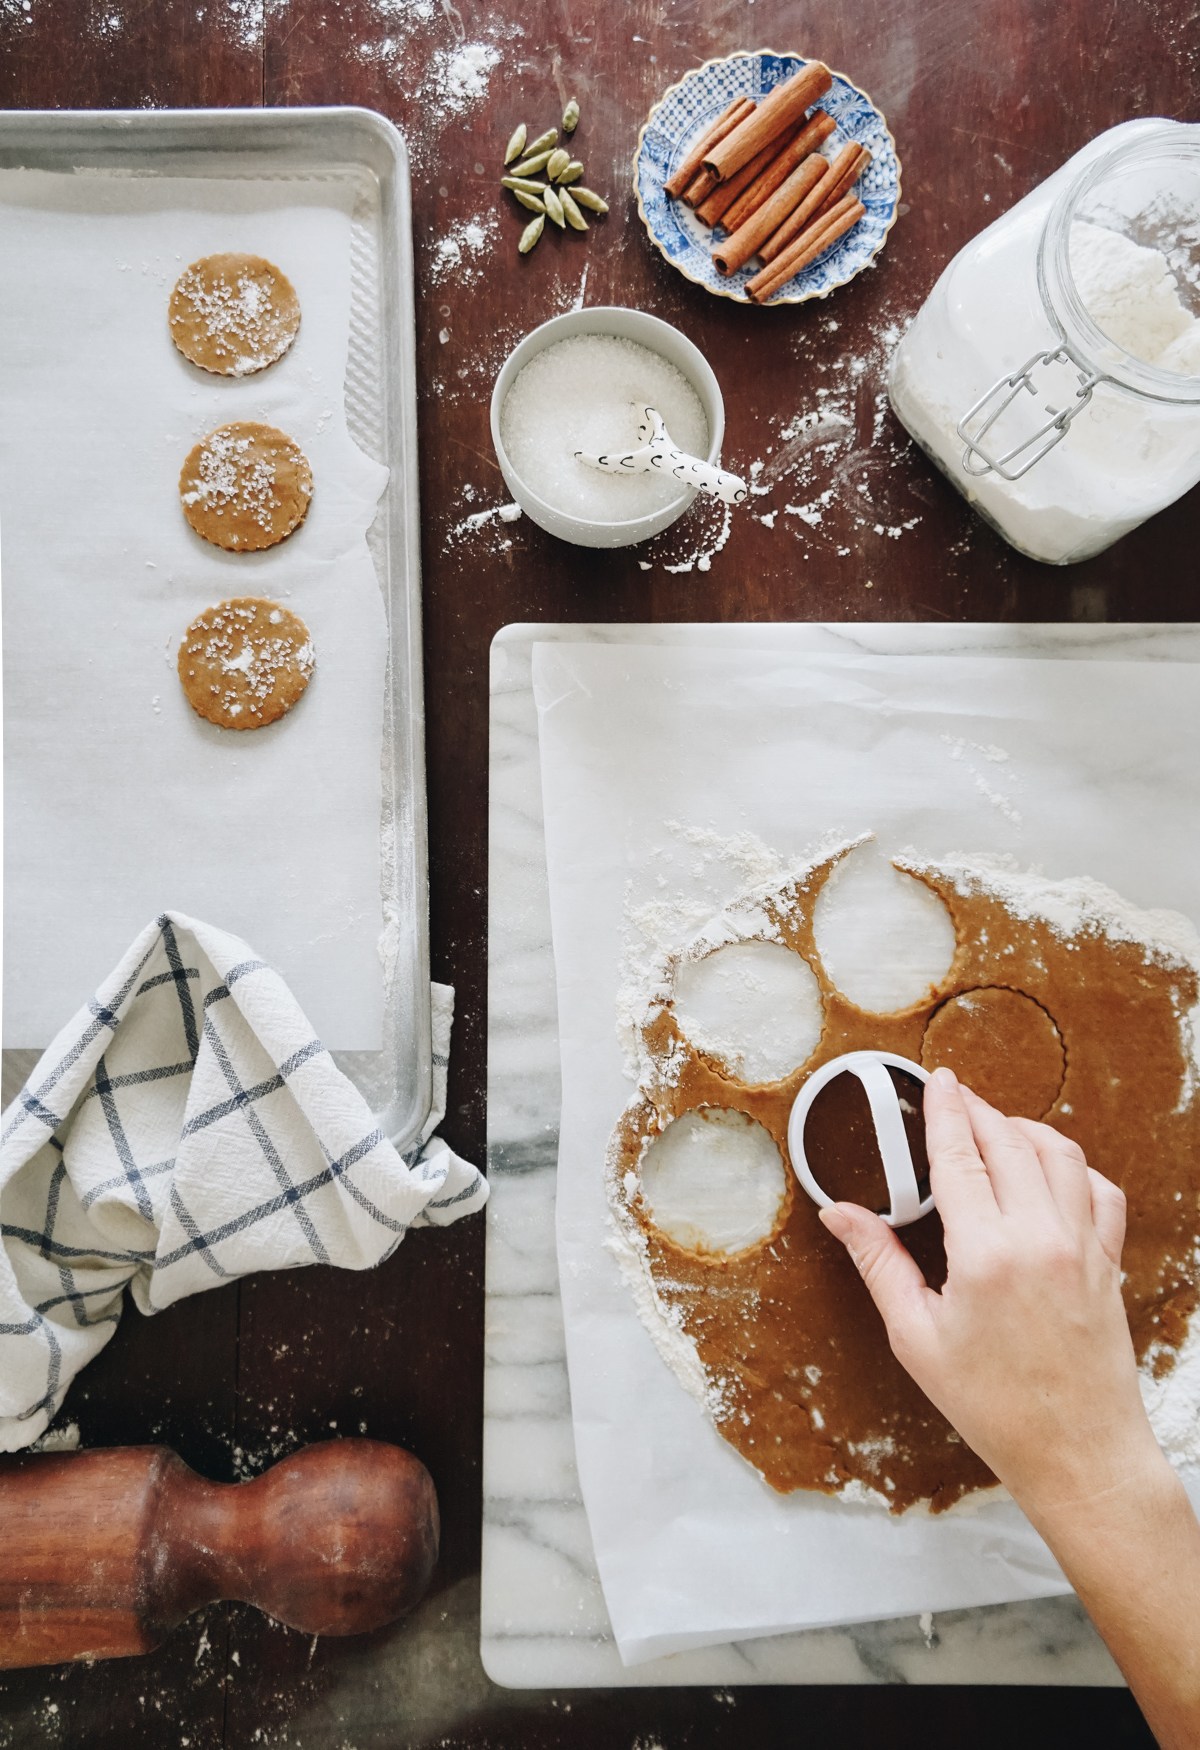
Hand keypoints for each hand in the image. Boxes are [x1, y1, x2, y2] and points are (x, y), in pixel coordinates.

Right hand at [819, 1066, 1163, 1518]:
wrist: (1079, 1454)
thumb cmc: (994, 1407)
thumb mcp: (916, 1338)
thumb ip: (878, 1263)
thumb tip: (839, 1214)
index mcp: (986, 1254)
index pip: (960, 1155)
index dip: (945, 1110)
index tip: (937, 1081)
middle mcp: (1040, 1238)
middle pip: (1010, 1141)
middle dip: (979, 1109)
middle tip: (955, 1096)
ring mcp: (1083, 1247)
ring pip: (1061, 1155)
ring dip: (1025, 1129)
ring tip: (997, 1126)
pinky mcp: (1109, 1263)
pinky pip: (1100, 1191)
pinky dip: (1074, 1167)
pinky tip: (1050, 1172)